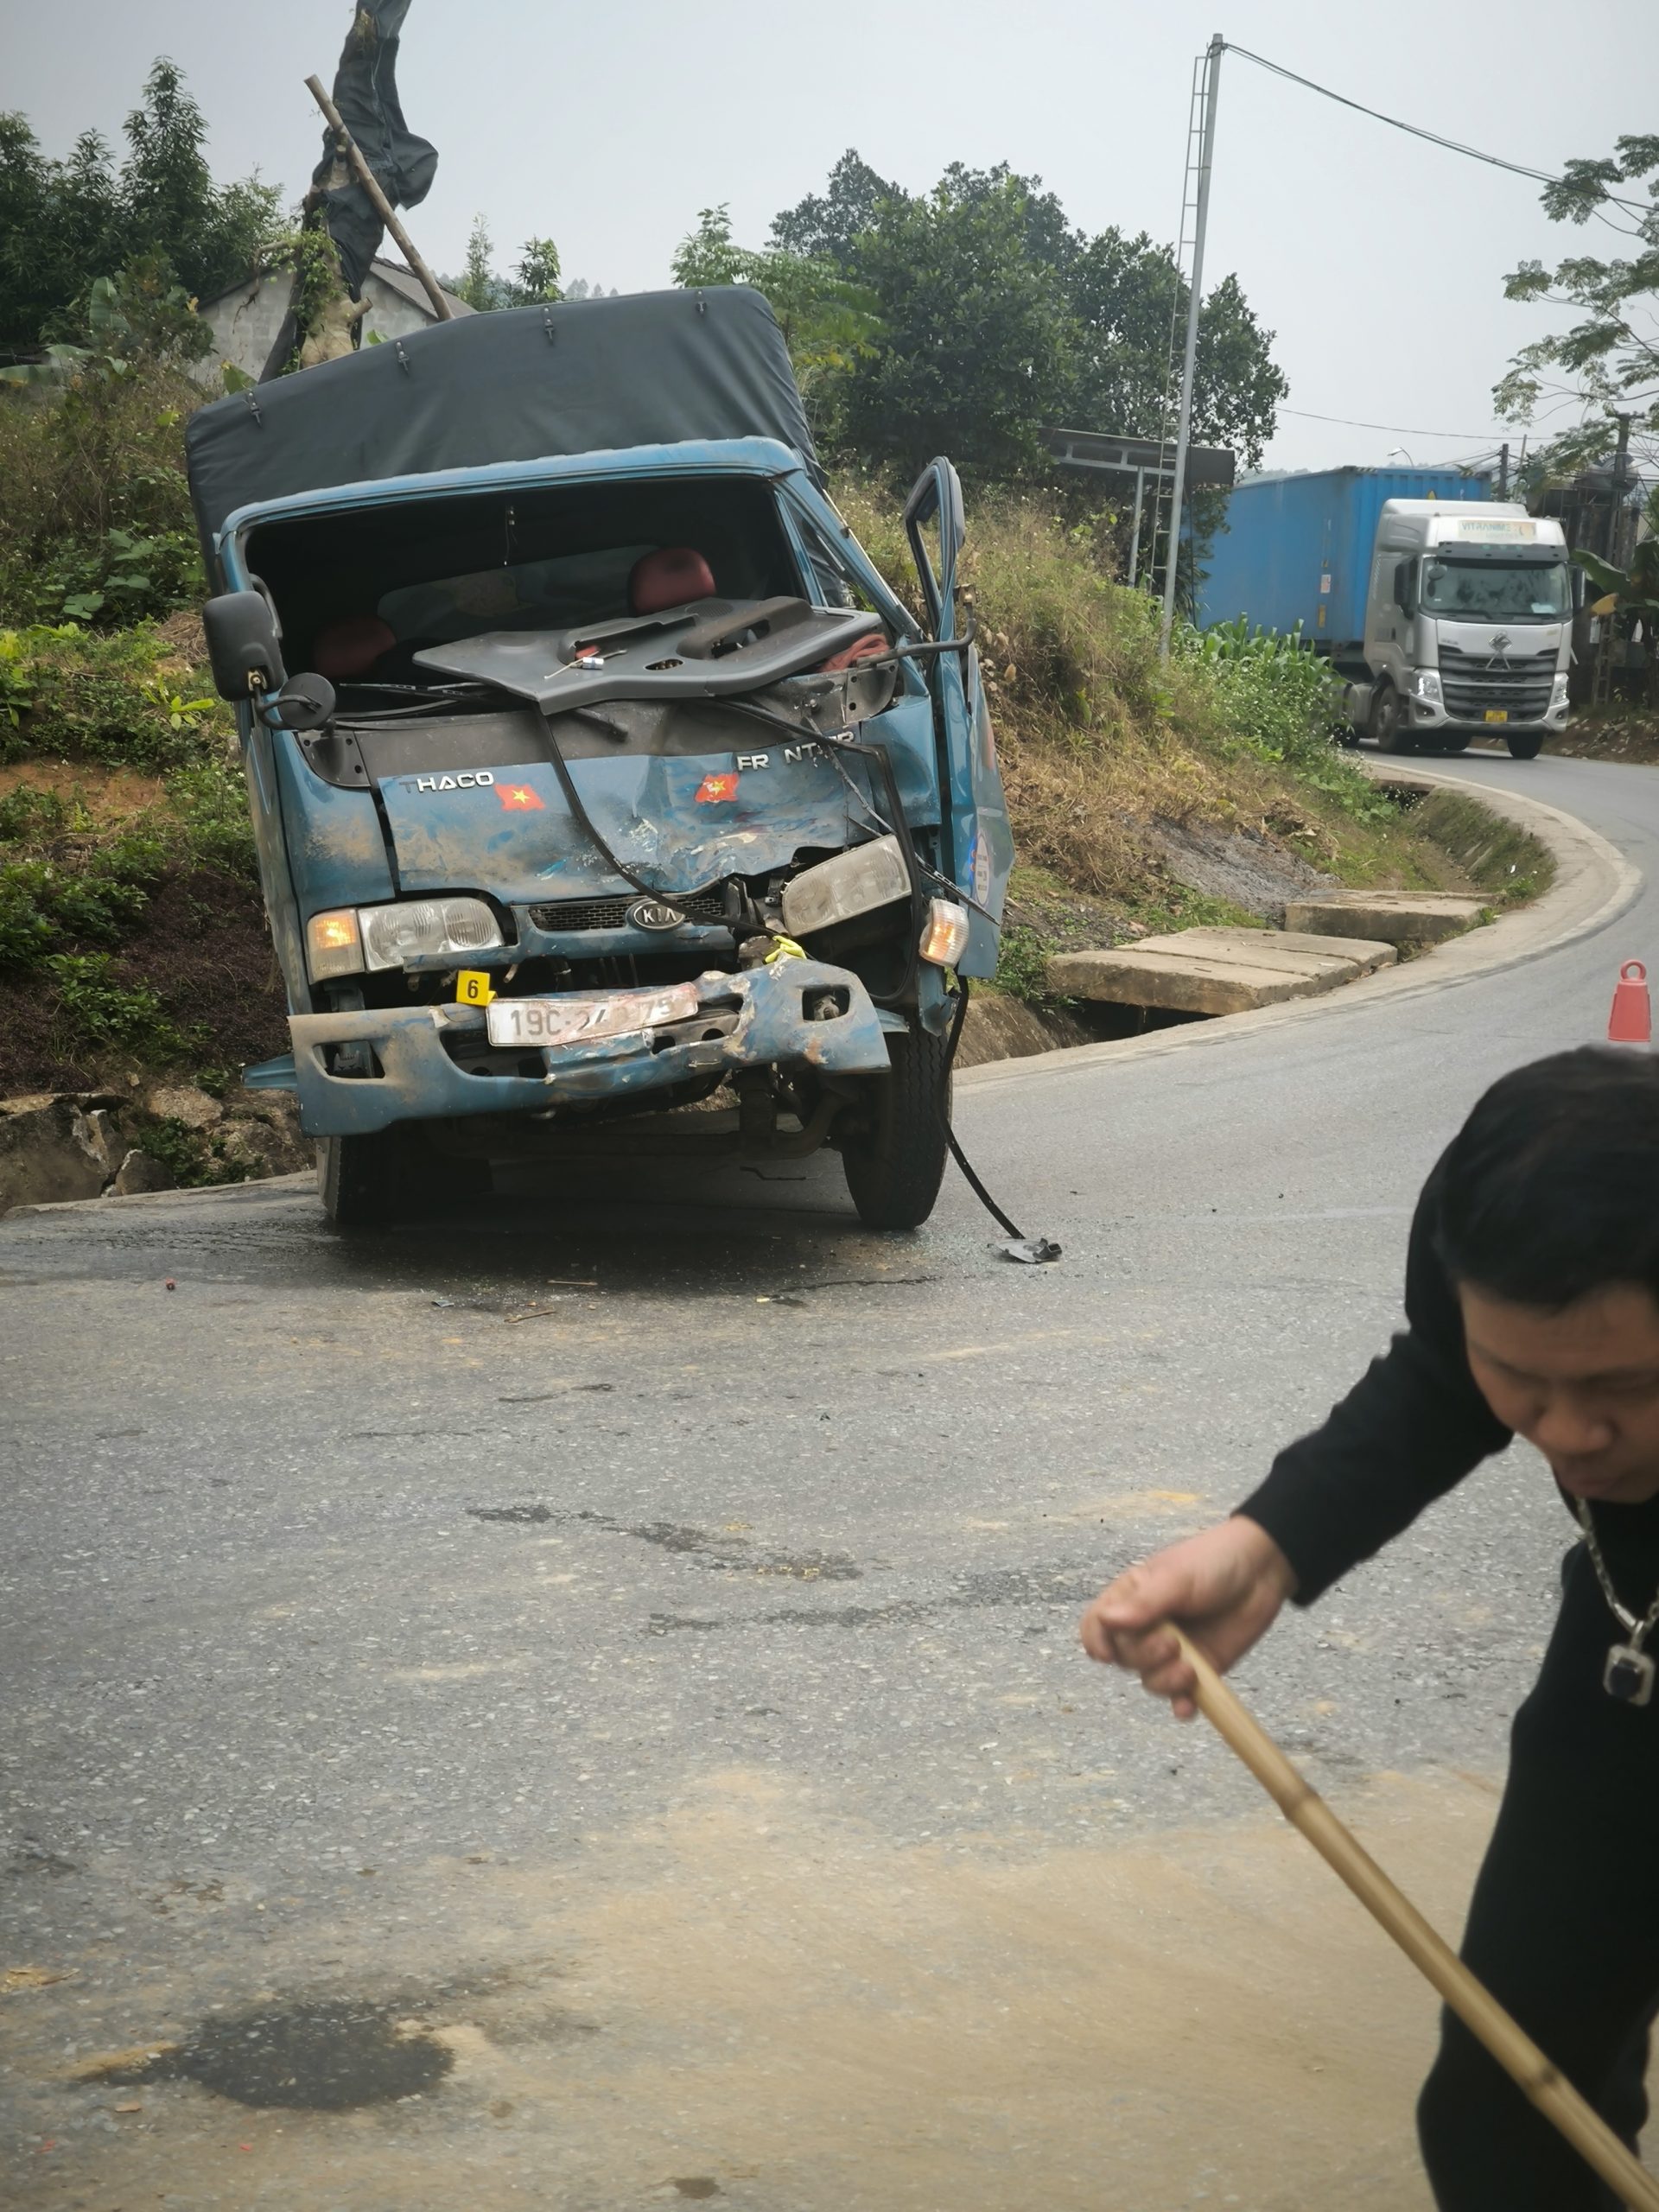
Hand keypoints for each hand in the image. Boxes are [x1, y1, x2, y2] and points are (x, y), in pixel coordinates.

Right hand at [1079, 1515, 1297, 1720]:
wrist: (1261, 1571)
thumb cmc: (1213, 1562)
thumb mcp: (1176, 1578)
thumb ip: (1143, 1603)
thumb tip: (1106, 1621)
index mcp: (1131, 1599)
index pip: (1096, 1626)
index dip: (1096, 1642)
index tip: (1108, 1654)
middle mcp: (1146, 1628)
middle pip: (1124, 1658)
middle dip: (1144, 1657)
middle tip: (1173, 1643)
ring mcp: (1172, 1652)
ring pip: (1150, 1681)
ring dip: (1165, 1682)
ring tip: (1190, 1669)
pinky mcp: (1198, 1669)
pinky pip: (1181, 1697)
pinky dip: (1181, 1705)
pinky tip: (1187, 1707)